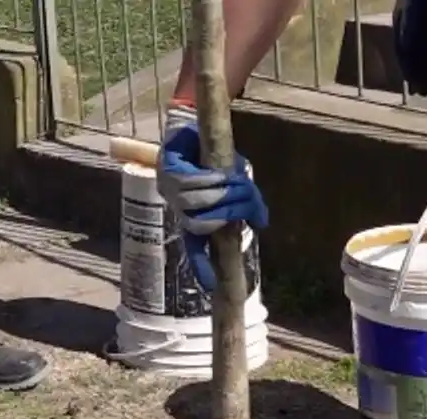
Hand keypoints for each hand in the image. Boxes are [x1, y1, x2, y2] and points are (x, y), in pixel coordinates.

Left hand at [156, 122, 267, 292]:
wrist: (194, 126)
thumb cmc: (214, 156)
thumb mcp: (233, 181)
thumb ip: (245, 204)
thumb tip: (260, 222)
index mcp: (191, 213)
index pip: (194, 245)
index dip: (200, 264)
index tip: (208, 284)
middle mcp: (176, 204)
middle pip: (200, 223)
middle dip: (227, 212)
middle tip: (247, 201)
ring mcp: (168, 186)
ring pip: (195, 202)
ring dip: (220, 194)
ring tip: (235, 184)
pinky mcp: (166, 165)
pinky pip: (188, 182)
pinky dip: (207, 180)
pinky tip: (219, 176)